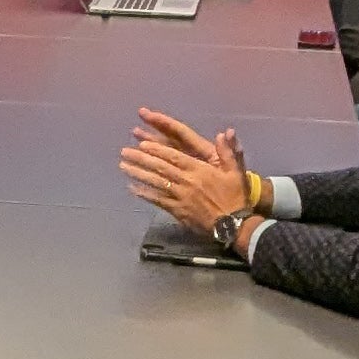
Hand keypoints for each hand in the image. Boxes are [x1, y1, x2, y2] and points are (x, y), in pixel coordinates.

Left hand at [118, 107, 254, 236]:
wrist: (234, 224)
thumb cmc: (235, 196)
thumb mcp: (236, 171)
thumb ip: (227, 152)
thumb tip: (222, 133)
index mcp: (199, 170)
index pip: (174, 156)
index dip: (156, 150)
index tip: (141, 144)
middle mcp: (187, 181)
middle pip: (160, 168)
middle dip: (140, 158)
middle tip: (124, 152)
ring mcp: (180, 197)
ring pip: (156, 183)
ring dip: (138, 174)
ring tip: (123, 166)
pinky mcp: (178, 211)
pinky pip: (158, 201)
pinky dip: (145, 194)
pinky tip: (132, 188)